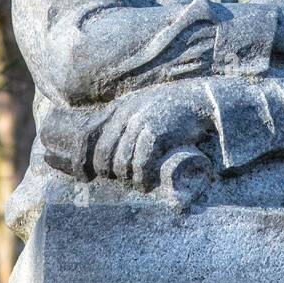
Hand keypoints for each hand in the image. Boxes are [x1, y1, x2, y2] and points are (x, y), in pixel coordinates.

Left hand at [91, 94, 210, 191]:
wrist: (201, 98)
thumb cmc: (172, 107)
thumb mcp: (143, 106)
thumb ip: (126, 121)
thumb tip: (110, 148)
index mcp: (118, 108)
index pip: (87, 135)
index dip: (82, 160)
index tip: (85, 177)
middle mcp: (125, 114)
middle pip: (103, 154)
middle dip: (108, 173)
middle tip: (122, 180)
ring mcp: (141, 123)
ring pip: (121, 162)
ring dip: (127, 178)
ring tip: (139, 183)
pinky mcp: (157, 133)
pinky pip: (141, 163)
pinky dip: (142, 178)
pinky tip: (147, 183)